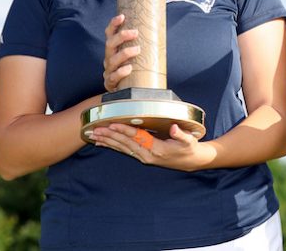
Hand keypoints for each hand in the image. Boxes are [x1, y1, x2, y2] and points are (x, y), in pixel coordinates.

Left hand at [90, 124, 216, 170]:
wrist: (191, 162)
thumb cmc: (189, 149)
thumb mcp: (189, 141)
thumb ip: (181, 135)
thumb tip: (174, 128)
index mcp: (156, 149)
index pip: (137, 137)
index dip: (124, 130)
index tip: (112, 124)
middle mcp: (147, 155)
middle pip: (125, 143)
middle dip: (110, 136)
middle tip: (96, 129)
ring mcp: (143, 157)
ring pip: (122, 148)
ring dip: (108, 142)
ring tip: (94, 135)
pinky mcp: (142, 156)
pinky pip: (125, 151)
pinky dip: (113, 146)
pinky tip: (103, 143)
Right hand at [103, 14, 139, 91]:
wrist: (129, 92)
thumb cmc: (136, 70)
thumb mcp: (138, 55)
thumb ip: (144, 44)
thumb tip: (161, 29)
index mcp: (113, 49)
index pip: (110, 34)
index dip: (114, 24)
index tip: (122, 16)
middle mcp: (109, 58)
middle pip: (109, 44)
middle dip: (121, 36)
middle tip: (135, 32)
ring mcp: (108, 71)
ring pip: (111, 60)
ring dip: (124, 53)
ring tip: (137, 49)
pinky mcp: (110, 84)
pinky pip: (113, 77)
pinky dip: (120, 72)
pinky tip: (129, 68)